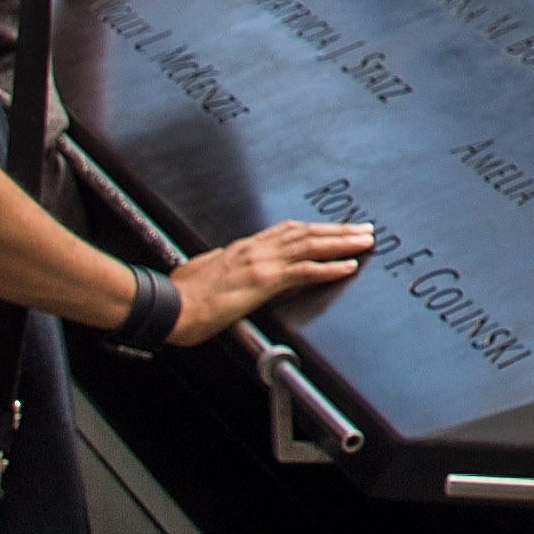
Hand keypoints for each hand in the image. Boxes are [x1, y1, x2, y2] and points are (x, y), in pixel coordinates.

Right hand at [169, 220, 377, 336]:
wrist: (168, 306)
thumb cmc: (180, 296)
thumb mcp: (203, 273)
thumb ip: (222, 268)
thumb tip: (225, 271)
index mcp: (243, 248)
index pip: (287, 231)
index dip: (314, 228)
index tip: (334, 227)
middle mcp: (256, 249)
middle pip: (306, 234)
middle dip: (337, 230)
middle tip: (363, 229)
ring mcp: (261, 263)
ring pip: (311, 246)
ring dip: (342, 242)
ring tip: (365, 241)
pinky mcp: (264, 281)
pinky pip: (305, 272)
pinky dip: (329, 268)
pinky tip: (348, 266)